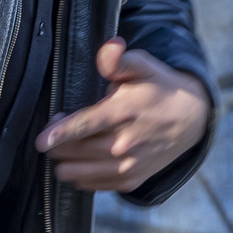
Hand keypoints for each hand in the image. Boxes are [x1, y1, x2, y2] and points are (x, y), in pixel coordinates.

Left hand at [33, 37, 209, 192]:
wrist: (192, 120)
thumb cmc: (160, 88)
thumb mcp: (143, 65)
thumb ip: (119, 59)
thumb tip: (109, 47)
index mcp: (124, 112)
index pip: (86, 125)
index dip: (60, 133)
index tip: (40, 140)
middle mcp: (125, 144)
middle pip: (75, 151)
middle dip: (56, 143)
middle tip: (55, 128)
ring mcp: (128, 166)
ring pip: (78, 172)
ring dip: (64, 161)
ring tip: (64, 146)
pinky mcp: (130, 181)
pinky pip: (91, 185)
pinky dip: (79, 175)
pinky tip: (79, 160)